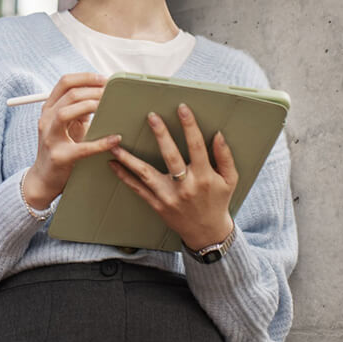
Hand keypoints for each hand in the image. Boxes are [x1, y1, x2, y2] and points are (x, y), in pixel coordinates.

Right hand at [22, 73, 121, 209]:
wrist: (43, 178)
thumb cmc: (60, 148)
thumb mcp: (67, 125)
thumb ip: (79, 110)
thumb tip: (101, 94)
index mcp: (49, 109)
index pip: (65, 83)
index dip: (86, 78)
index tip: (104, 80)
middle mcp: (46, 120)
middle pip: (69, 95)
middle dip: (94, 91)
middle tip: (112, 93)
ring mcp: (50, 138)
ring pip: (66, 113)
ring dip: (90, 106)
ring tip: (108, 107)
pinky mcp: (59, 157)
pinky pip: (81, 148)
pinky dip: (100, 143)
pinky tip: (115, 139)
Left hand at [107, 103, 236, 249]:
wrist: (207, 233)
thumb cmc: (218, 202)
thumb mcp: (230, 180)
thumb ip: (225, 157)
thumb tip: (217, 134)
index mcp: (204, 177)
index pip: (196, 146)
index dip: (189, 126)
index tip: (182, 108)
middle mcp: (185, 186)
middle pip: (170, 156)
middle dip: (161, 135)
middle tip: (151, 116)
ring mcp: (168, 196)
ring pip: (145, 174)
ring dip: (128, 158)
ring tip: (114, 144)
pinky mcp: (157, 204)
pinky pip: (137, 189)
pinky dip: (123, 177)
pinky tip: (112, 164)